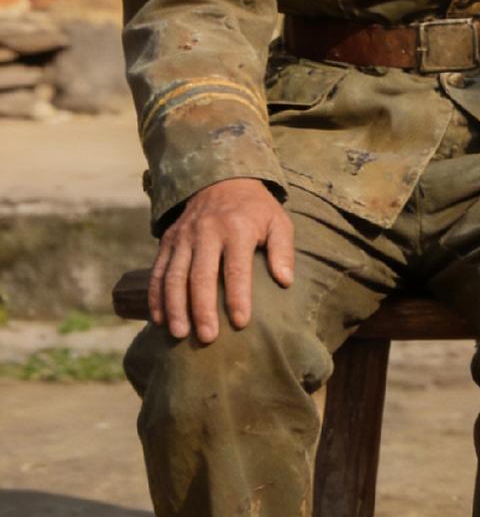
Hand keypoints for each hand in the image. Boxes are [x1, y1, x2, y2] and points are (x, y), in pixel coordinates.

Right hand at [148, 177, 294, 343]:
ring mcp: (184, 236)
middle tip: (208, 337)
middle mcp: (206, 232)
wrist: (222, 179)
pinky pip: (158, 271)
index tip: (241, 322)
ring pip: (174, 275)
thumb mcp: (278, 221)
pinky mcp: (168, 241)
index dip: (238, 296)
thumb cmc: (255, 209)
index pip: (237, 268)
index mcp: (237, 227)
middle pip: (201, 275)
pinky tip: (160, 320)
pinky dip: (156, 296)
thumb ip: (282, 250)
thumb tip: (285, 281)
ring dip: (175, 307)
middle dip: (203, 308)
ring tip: (180, 334)